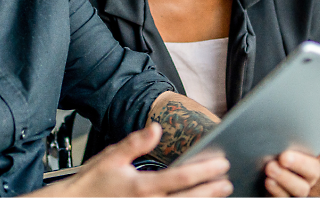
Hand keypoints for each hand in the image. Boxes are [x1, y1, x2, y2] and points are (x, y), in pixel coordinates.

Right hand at [41, 123, 232, 197]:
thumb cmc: (92, 184)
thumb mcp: (111, 157)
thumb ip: (136, 143)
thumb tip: (156, 128)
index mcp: (142, 186)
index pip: (182, 178)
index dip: (205, 171)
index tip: (221, 164)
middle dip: (211, 190)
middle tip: (227, 182)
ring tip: (219, 194)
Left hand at [261, 133, 319, 196]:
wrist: (254, 178)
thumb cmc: (272, 154)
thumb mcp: (282, 142)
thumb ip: (295, 132)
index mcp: (311, 158)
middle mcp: (308, 175)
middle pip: (313, 171)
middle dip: (300, 163)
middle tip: (283, 157)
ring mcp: (298, 188)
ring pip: (300, 188)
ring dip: (285, 178)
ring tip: (270, 168)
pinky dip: (276, 190)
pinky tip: (269, 181)